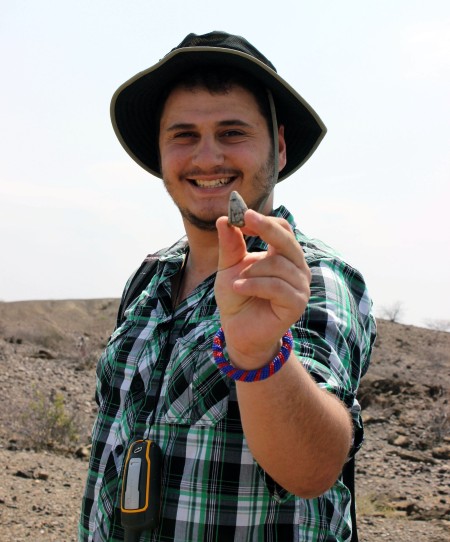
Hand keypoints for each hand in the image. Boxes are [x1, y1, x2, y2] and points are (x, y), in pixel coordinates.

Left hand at [214, 209, 310, 369]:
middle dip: (265, 228)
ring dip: (252, 271)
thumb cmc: (237, 297)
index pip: (282, 230)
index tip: (242, 215)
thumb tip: (224, 219)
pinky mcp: (297, 304)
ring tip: (237, 282)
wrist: (238, 330)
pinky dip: (254, 284)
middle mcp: (296, 268)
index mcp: (283, 256)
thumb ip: (230, 245)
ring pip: (278, 265)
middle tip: (245, 219)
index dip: (264, 221)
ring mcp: (300, 286)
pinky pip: (276, 286)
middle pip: (287, 240)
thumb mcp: (229, 267)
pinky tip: (238, 287)